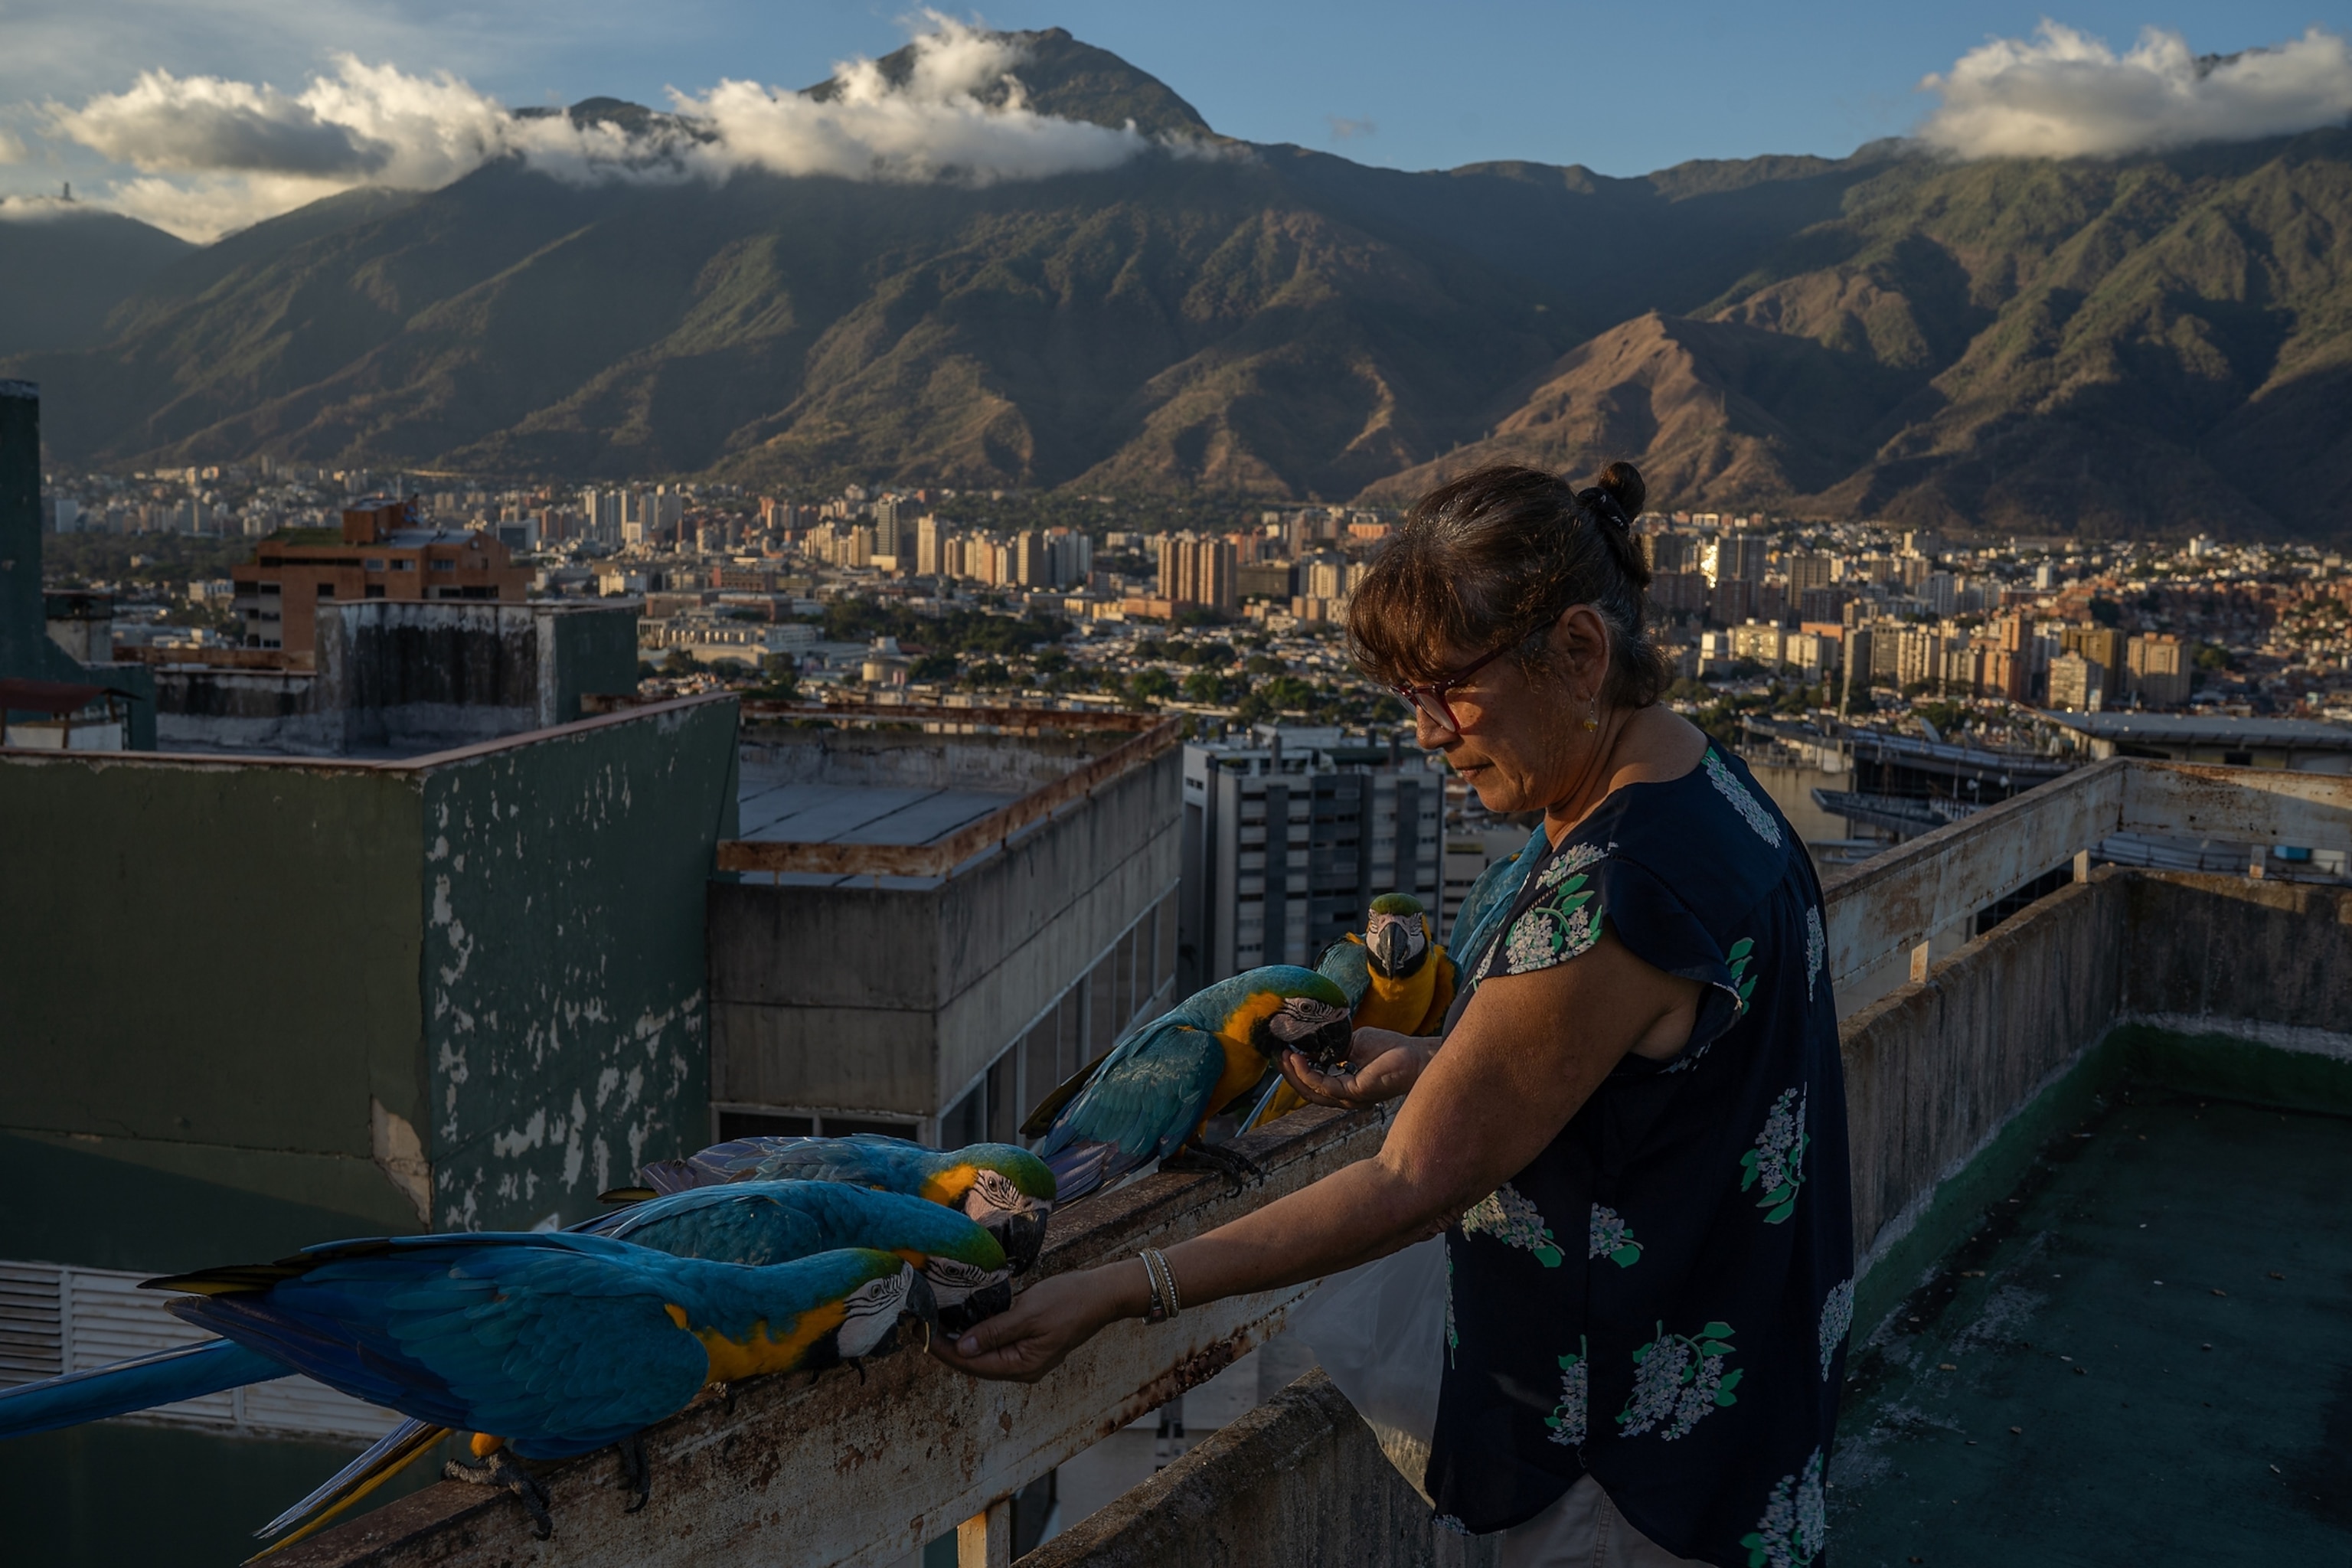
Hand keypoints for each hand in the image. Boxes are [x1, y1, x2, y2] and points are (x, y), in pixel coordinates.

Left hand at [929, 1262, 1145, 1382]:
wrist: (1101, 1294)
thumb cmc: (1069, 1300)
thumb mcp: (1028, 1313)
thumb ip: (994, 1332)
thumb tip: (962, 1348)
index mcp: (1022, 1366)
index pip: (971, 1364)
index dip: (944, 1350)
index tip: (922, 1333)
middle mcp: (1021, 1368)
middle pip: (974, 1363)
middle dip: (948, 1347)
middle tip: (923, 1325)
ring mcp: (1025, 1358)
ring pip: (983, 1354)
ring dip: (961, 1341)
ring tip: (936, 1323)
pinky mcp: (1028, 1344)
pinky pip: (995, 1344)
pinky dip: (977, 1334)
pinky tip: (963, 1319)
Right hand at [1277, 1027, 1434, 1110]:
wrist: (1417, 1055)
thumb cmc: (1391, 1050)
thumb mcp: (1354, 1043)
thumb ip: (1334, 1047)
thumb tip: (1313, 1042)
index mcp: (1344, 1086)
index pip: (1313, 1084)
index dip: (1296, 1071)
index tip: (1284, 1053)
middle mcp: (1344, 1096)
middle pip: (1307, 1092)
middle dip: (1289, 1074)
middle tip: (1278, 1055)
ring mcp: (1349, 1097)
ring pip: (1311, 1092)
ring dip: (1294, 1074)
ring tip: (1285, 1055)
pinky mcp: (1354, 1092)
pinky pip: (1323, 1086)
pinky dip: (1307, 1073)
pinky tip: (1299, 1058)